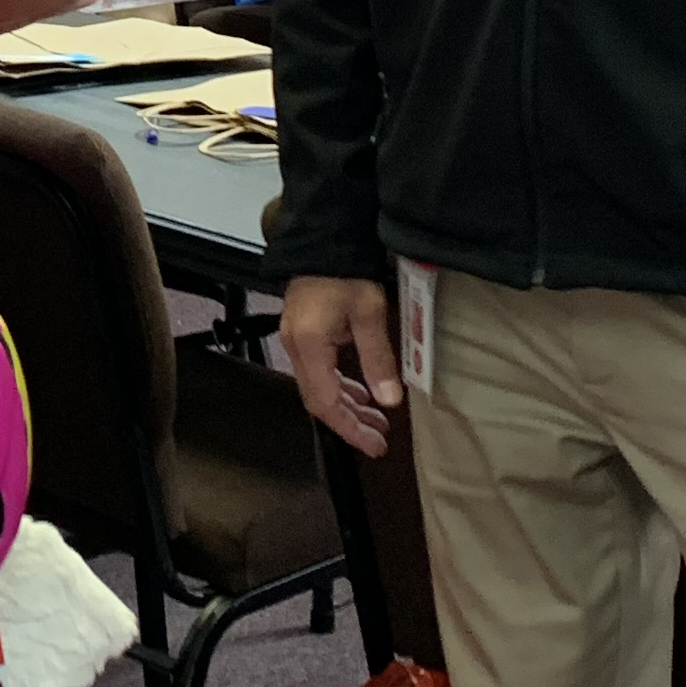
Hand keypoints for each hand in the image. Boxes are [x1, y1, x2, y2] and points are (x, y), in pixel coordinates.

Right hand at [281, 272, 402, 456]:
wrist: (323, 241)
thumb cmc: (346, 274)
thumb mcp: (369, 315)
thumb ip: (378, 360)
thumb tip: (390, 401)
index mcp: (310, 346)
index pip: (326, 403)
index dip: (349, 429)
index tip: (373, 444)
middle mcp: (296, 349)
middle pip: (319, 400)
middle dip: (350, 423)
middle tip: (379, 439)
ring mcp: (296, 342)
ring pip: (318, 388)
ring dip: (346, 406)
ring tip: (375, 419)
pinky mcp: (302, 334)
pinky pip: (318, 372)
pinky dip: (339, 387)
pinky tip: (359, 392)